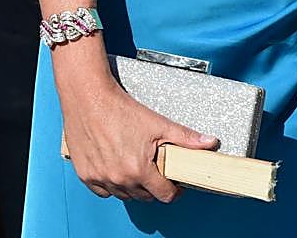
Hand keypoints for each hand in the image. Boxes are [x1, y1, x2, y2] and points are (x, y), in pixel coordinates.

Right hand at [61, 74, 218, 201]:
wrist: (90, 100)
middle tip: (160, 170)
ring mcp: (100, 179)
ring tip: (140, 166)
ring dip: (134, 186)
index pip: (163, 195)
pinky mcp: (85, 176)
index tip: (177, 184)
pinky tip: (120, 168)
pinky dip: (113, 184)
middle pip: (144, 196)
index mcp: (139, 170)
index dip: (174, 190)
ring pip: (124, 195)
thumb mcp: (159, 123)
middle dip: (155, 187)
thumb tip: (210, 143)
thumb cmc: (123, 110)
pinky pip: (103, 191)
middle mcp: (118, 180)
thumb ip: (186, 138)